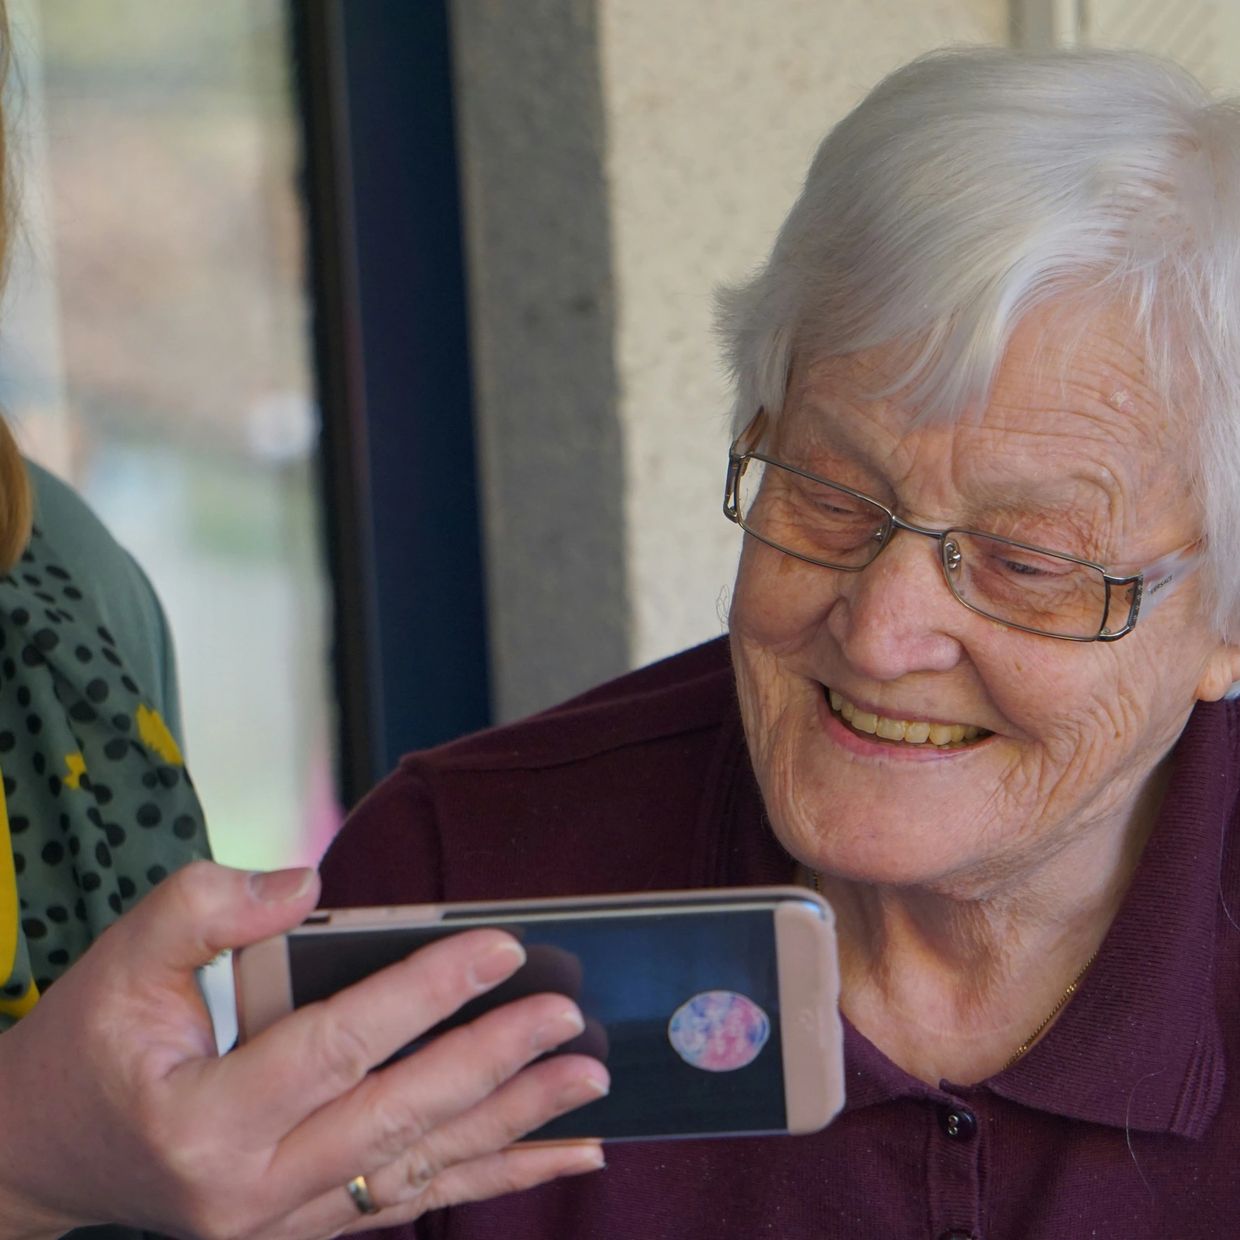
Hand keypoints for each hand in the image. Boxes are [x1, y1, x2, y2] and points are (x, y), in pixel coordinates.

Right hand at [0, 861, 607, 1239]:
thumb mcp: (121, 959)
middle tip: (567, 1017)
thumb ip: (209, 906)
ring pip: (419, 1167)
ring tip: (588, 1084)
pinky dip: (490, 1177)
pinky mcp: (306, 1226)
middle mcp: (250, 1189)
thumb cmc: (86, 1048)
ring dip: (514, 1126)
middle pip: (398, 1115)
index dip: (425, 991)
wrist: (41, 1157)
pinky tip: (557, 1156)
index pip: (339, 1044)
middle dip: (493, 1062)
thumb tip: (308, 880)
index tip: (500, 946)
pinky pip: (411, 1199)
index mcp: (204, 1119)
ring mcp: (283, 1222)